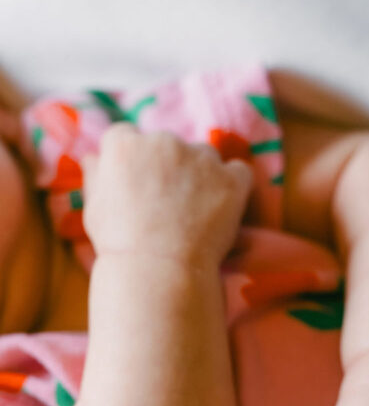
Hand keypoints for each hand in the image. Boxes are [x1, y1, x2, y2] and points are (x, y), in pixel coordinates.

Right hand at [83, 122, 252, 266]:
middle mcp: (163, 141)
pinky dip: (233, 185)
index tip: (138, 183)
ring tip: (195, 211)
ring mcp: (200, 158)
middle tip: (168, 204)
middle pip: (167, 145)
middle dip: (168, 167)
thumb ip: (95, 174)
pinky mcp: (230, 178)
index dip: (133, 161)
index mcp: (124, 145)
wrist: (158, 269)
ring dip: (201, 174)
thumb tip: (94, 156)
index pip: (126, 136)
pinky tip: (224, 207)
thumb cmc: (119, 243)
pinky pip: (238, 171)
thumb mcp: (93, 206)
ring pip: (204, 156)